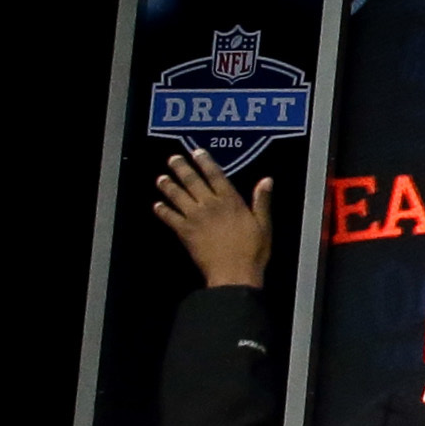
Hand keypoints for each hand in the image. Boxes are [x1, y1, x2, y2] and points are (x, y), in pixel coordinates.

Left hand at [152, 151, 271, 289]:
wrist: (233, 273)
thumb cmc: (253, 251)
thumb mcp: (264, 224)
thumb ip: (262, 201)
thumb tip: (267, 180)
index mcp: (231, 201)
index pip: (216, 175)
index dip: (205, 162)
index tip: (197, 152)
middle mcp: (210, 205)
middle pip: (193, 182)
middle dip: (182, 168)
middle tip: (173, 159)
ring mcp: (195, 218)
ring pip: (178, 196)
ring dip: (168, 186)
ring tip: (161, 178)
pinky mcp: (185, 232)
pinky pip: (170, 218)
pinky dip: (162, 211)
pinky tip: (157, 205)